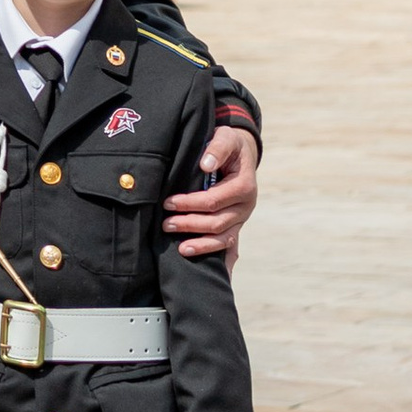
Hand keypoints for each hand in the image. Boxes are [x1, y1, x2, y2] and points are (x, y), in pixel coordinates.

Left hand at [165, 123, 257, 258]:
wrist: (241, 154)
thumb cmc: (229, 145)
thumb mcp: (225, 137)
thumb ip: (216, 148)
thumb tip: (205, 165)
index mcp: (244, 186)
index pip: (214, 200)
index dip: (190, 203)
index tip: (168, 203)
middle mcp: (246, 206)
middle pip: (217, 222)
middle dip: (190, 224)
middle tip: (166, 224)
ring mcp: (242, 219)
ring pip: (224, 239)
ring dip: (202, 245)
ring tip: (181, 249)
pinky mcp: (236, 226)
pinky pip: (231, 247)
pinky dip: (223, 262)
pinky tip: (213, 274)